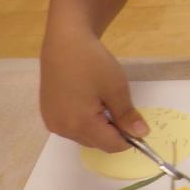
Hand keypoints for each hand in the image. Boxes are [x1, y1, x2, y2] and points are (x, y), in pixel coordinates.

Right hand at [39, 32, 144, 151]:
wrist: (65, 43)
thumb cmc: (92, 63)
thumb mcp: (117, 88)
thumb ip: (128, 115)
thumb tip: (141, 134)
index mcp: (80, 124)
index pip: (111, 145)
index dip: (129, 139)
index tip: (137, 122)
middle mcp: (62, 129)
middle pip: (97, 143)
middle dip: (113, 132)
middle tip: (119, 106)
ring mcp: (52, 122)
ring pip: (84, 137)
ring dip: (99, 127)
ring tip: (104, 102)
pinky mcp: (48, 114)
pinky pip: (72, 128)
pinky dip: (85, 121)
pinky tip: (90, 102)